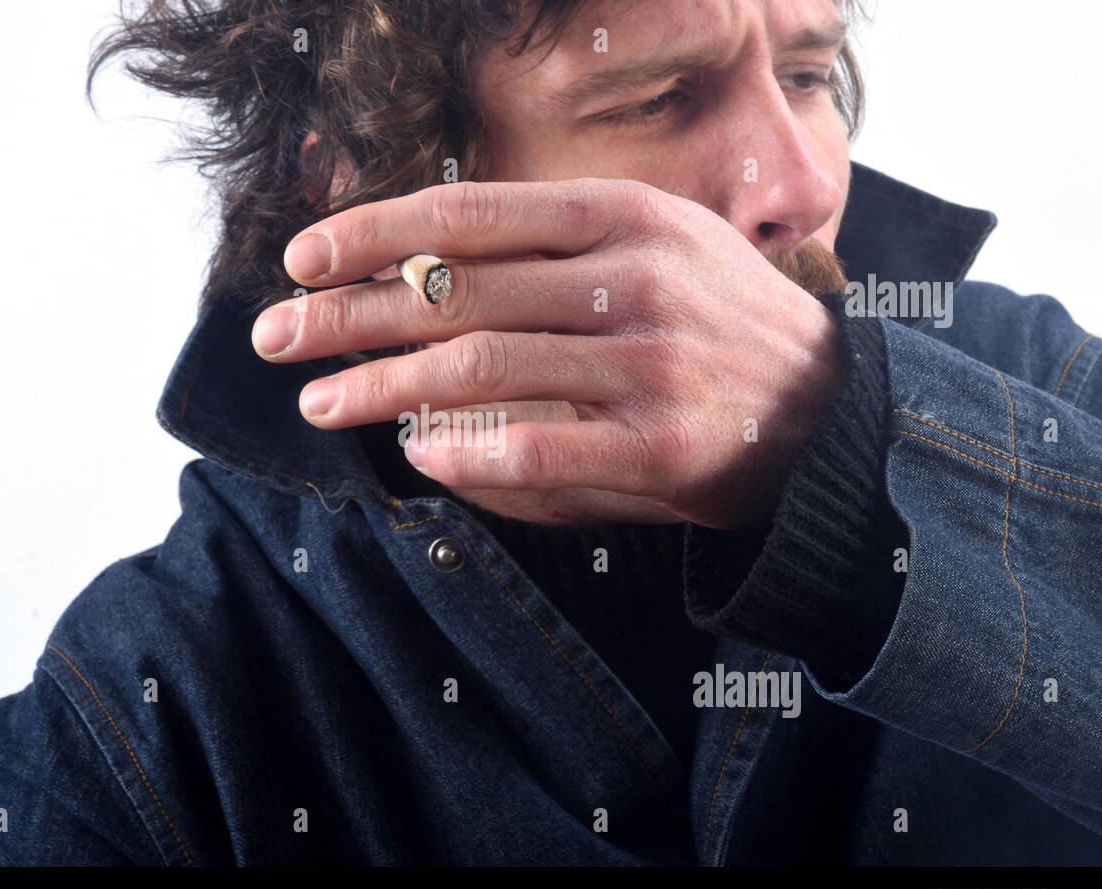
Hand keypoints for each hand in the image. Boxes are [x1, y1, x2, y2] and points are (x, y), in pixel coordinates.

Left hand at [251, 178, 844, 528]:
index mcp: (622, 217)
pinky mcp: (661, 444)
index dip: (373, 233)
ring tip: (322, 402)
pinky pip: (539, 448)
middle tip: (276, 336)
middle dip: (349, 314)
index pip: (470, 214)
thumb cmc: (717, 326)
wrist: (830, 413)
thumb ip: (549, 258)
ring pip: (482, 368)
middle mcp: (634, 278)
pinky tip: (418, 456)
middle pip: (457, 293)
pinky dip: (467, 453)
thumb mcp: (653, 250)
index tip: (302, 257)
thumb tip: (419, 282)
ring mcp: (649, 362)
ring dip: (384, 387)